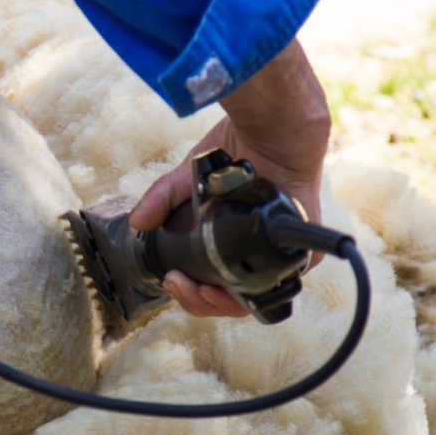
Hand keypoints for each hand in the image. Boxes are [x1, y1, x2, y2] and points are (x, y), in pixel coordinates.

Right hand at [129, 39, 330, 317]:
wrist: (272, 130)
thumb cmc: (236, 151)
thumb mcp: (188, 180)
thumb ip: (162, 200)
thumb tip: (136, 222)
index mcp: (228, 242)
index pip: (208, 281)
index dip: (189, 290)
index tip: (171, 279)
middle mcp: (251, 252)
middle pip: (225, 298)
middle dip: (197, 301)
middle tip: (178, 284)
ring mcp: (275, 256)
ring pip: (248, 299)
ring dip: (219, 304)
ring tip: (200, 291)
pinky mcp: (298, 254)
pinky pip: (276, 289)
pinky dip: (250, 296)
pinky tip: (227, 290)